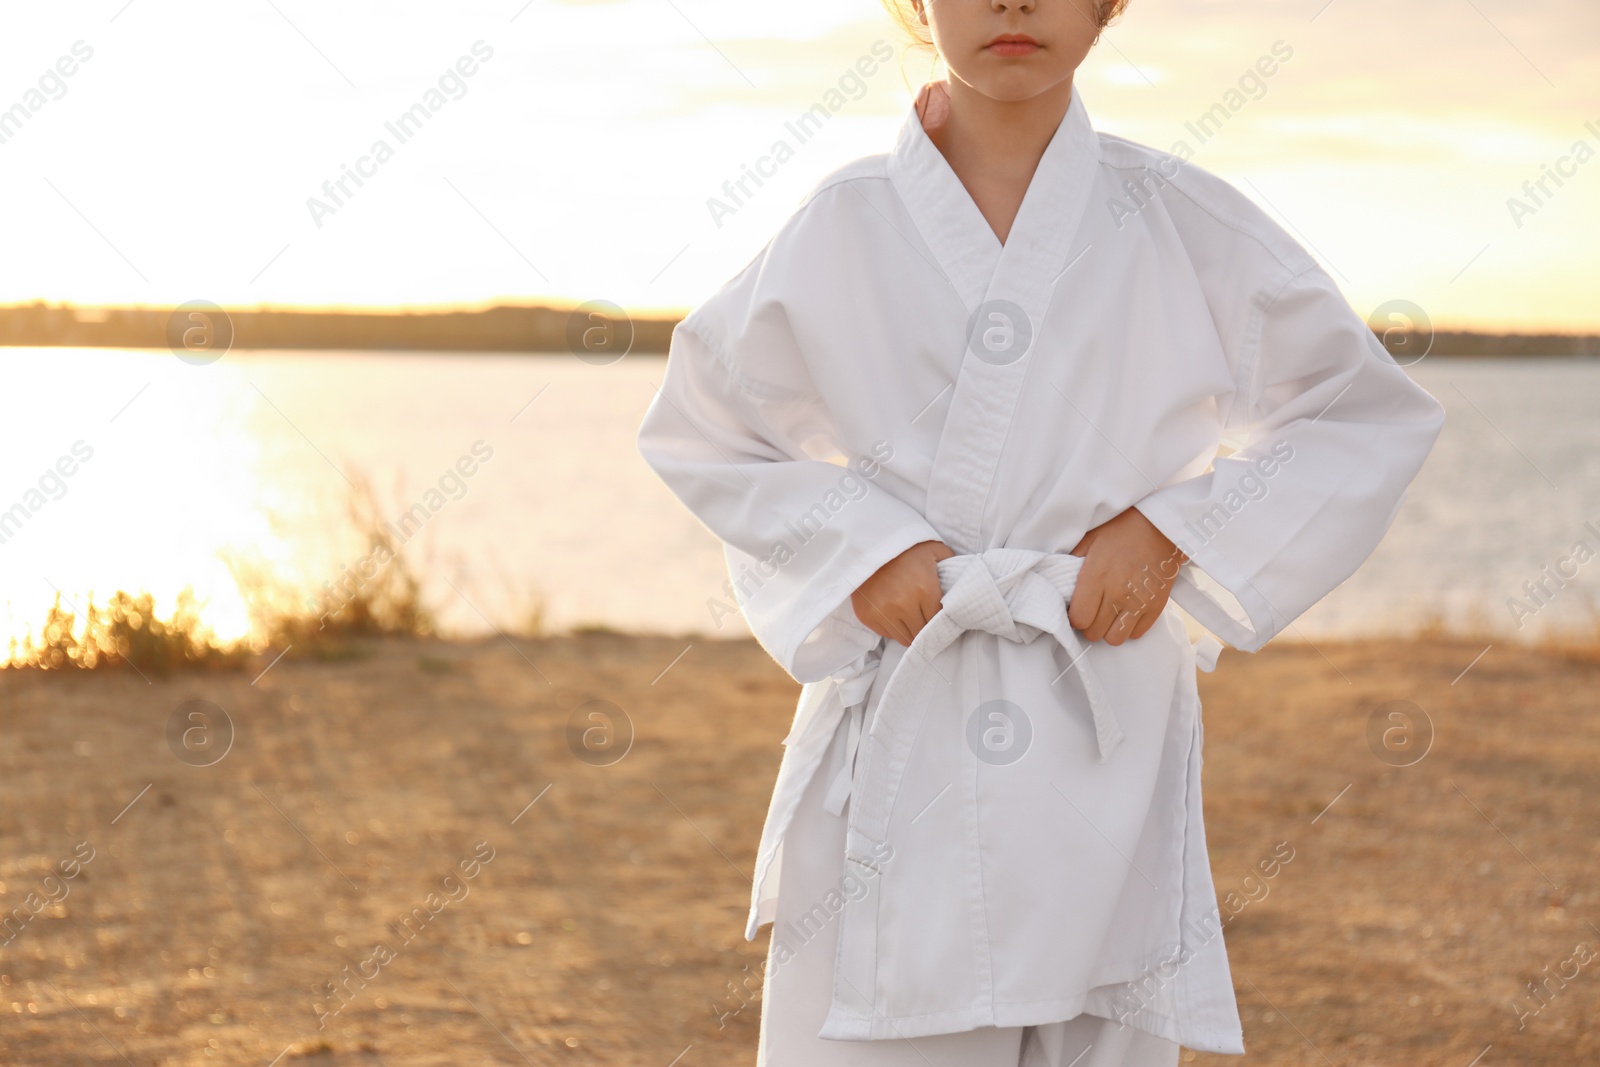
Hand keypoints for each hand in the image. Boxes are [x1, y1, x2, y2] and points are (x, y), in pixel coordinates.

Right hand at [851, 540, 953, 646]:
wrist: (869, 542)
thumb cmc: (906, 548)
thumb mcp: (935, 551)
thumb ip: (952, 567)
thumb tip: (963, 584)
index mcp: (925, 591)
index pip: (938, 623)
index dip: (939, 623)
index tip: (938, 620)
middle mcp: (904, 605)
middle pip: (921, 635)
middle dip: (925, 630)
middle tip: (924, 620)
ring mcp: (883, 612)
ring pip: (904, 639)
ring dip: (909, 631)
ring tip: (909, 618)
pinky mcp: (867, 616)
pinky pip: (886, 634)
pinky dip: (892, 628)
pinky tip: (893, 613)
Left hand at [1067, 508, 1187, 645]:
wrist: (1161, 525)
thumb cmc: (1121, 528)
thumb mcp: (1089, 538)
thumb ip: (1071, 561)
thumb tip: (1059, 580)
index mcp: (1096, 577)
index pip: (1078, 619)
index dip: (1074, 617)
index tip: (1076, 608)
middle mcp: (1117, 594)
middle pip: (1094, 633)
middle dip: (1089, 624)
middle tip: (1091, 610)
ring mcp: (1139, 602)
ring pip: (1115, 639)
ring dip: (1108, 630)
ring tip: (1108, 614)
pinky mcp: (1157, 606)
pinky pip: (1136, 634)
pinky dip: (1129, 627)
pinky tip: (1126, 612)